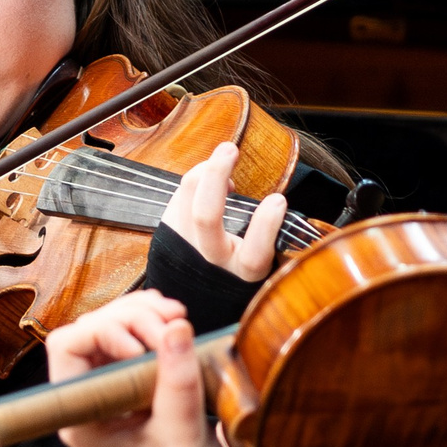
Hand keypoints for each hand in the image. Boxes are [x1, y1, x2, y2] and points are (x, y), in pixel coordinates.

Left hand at [47, 290, 243, 446]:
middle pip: (90, 331)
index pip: (68, 346)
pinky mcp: (134, 393)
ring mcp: (111, 397)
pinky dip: (153, 329)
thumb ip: (177, 378)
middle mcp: (89, 403)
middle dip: (130, 317)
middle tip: (173, 324)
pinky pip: (133, 347)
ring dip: (143, 317)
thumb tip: (176, 327)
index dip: (105, 331)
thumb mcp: (182, 434)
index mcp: (81, 417)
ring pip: (111, 333)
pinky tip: (176, 325)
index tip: (145, 347)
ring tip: (178, 318)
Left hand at [164, 141, 285, 281]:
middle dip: (216, 176)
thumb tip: (274, 202)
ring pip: (186, 201)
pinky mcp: (167, 237)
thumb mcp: (266, 263)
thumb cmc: (241, 271)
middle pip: (206, 217)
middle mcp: (212, 262)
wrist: (197, 298)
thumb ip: (269, 237)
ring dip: (204, 172)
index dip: (265, 225)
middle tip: (230, 149)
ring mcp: (185, 249)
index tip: (278, 199)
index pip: (255, 254)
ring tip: (224, 158)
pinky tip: (209, 178)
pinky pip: (176, 199)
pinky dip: (194, 181)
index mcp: (245, 273)